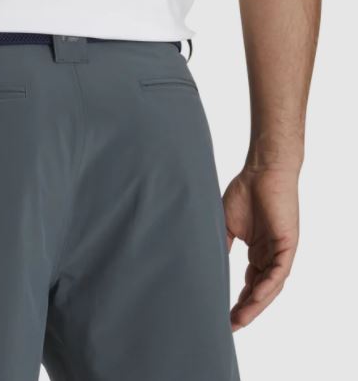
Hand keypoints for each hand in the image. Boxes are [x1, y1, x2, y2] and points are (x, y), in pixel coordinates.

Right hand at [223, 166, 298, 330]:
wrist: (261, 170)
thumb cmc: (245, 192)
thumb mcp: (226, 224)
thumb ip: (221, 246)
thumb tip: (208, 267)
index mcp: (258, 253)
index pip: (249, 284)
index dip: (238, 302)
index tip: (222, 317)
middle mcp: (270, 256)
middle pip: (260, 291)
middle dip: (246, 310)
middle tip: (230, 326)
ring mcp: (281, 251)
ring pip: (270, 286)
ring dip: (256, 304)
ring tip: (240, 319)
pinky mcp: (288, 244)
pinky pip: (280, 272)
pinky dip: (268, 285)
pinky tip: (256, 297)